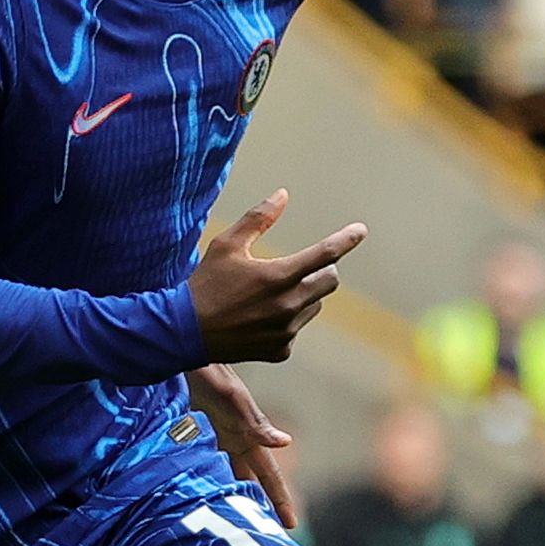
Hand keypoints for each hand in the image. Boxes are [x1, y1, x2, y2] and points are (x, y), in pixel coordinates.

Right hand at [187, 189, 364, 364]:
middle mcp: (288, 305)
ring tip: (270, 294)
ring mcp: (286, 331)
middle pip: (329, 281)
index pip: (325, 254)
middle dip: (322, 269)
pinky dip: (287, 319)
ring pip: (314, 305)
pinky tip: (259, 317)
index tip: (360, 231)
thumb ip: (258, 218)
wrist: (184, 333)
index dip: (346, 239)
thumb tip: (283, 195)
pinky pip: (297, 329)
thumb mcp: (227, 244)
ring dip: (304, 294)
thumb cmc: (205, 284)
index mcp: (278, 276)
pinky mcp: (280, 350)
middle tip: (298, 266)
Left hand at [189, 362, 302, 528]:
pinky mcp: (200, 428)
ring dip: (237, 491)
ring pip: (232, 471)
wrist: (185, 352)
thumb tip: (285, 444)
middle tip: (269, 531)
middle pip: (254, 477)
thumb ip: (257, 422)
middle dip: (264, 503)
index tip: (289, 525)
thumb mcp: (232, 397)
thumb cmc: (208, 372)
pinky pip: (208, 459)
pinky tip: (203, 488)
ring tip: (238, 517)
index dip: (280, 499)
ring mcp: (219, 433)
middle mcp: (238, 437)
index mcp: (249, 434)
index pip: (269, 474)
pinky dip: (210, 475)